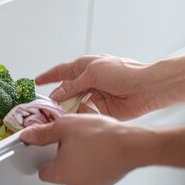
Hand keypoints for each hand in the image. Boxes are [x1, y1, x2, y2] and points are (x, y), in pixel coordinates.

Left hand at [20, 114, 151, 184]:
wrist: (132, 144)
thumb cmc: (100, 136)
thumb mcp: (64, 127)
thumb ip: (42, 133)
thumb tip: (28, 135)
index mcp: (60, 174)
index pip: (42, 171)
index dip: (44, 157)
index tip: (49, 147)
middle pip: (60, 172)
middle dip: (62, 157)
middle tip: (71, 140)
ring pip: (77, 172)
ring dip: (78, 160)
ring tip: (88, 143)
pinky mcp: (105, 184)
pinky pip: (92, 173)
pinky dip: (93, 164)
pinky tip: (99, 149)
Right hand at [36, 55, 157, 119]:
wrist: (147, 88)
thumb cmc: (125, 73)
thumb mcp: (93, 74)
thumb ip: (73, 85)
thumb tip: (58, 93)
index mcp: (86, 67)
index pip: (61, 71)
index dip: (49, 77)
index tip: (37, 82)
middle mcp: (89, 81)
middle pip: (66, 90)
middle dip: (57, 98)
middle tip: (46, 106)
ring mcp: (95, 95)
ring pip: (74, 103)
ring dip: (67, 108)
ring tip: (59, 114)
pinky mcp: (102, 109)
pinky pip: (85, 113)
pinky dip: (80, 116)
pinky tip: (76, 118)